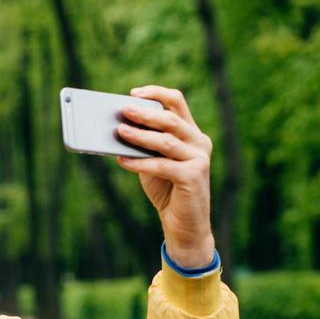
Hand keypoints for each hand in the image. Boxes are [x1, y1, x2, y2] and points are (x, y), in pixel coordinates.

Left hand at [114, 85, 214, 268]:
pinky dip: (138, 162)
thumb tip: (120, 128)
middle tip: (124, 109)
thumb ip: (144, 146)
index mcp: (191, 134)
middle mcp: (200, 142)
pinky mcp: (193, 176)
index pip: (177, 102)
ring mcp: (199, 159)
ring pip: (165, 141)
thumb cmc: (167, 191)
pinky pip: (161, 165)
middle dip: (145, 113)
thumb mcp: (154, 163)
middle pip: (171, 119)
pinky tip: (121, 160)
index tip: (133, 93)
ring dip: (140, 136)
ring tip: (119, 131)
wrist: (184, 225)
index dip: (156, 93)